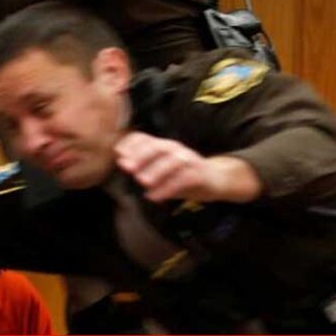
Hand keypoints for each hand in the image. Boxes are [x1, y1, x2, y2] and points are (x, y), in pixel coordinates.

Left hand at [113, 132, 262, 203]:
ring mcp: (189, 160)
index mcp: (163, 146)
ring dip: (155, 170)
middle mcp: (175, 149)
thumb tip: (121, 161)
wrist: (218, 179)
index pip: (145, 138)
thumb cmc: (183, 175)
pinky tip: (155, 197)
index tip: (118, 154)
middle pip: (158, 147)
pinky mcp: (199, 174)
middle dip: (141, 155)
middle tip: (126, 167)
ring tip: (141, 182)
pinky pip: (183, 179)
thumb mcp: (162, 169)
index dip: (131, 144)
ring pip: (172, 161)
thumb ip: (143, 166)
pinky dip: (168, 188)